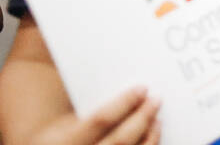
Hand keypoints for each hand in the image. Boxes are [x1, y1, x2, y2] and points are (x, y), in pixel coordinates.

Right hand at [32, 87, 160, 144]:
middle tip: (156, 99)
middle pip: (119, 141)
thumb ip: (92, 109)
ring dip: (149, 136)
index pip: (100, 121)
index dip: (124, 103)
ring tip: (157, 118)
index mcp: (61, 142)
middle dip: (141, 119)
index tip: (142, 88)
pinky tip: (153, 134)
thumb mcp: (64, 124)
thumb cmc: (62, 137)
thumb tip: (126, 82)